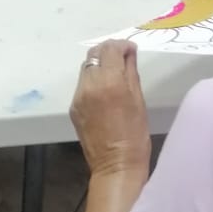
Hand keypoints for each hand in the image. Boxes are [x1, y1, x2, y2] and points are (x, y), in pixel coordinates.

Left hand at [71, 41, 151, 178]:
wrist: (115, 166)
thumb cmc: (135, 135)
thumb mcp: (139, 100)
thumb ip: (131, 73)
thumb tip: (129, 54)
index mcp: (109, 82)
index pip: (110, 49)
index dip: (122, 45)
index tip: (132, 50)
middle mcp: (89, 86)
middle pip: (94, 54)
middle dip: (108, 51)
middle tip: (123, 57)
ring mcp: (78, 97)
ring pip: (86, 68)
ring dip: (100, 64)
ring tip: (114, 72)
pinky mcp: (73, 108)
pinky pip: (83, 84)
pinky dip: (93, 80)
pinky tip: (104, 90)